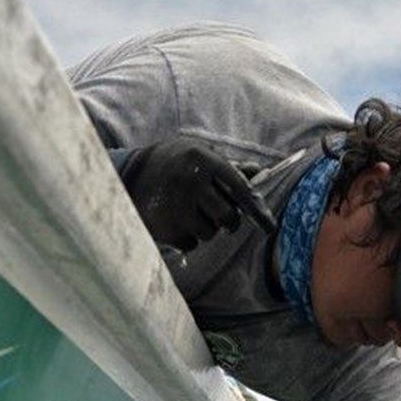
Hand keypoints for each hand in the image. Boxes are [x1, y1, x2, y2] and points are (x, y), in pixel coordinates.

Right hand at [121, 138, 275, 251]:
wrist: (131, 176)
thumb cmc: (175, 164)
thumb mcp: (199, 156)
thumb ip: (229, 167)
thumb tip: (259, 173)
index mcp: (204, 160)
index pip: (239, 189)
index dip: (256, 209)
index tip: (270, 227)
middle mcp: (191, 182)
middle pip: (228, 218)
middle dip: (227, 221)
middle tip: (216, 213)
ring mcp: (177, 206)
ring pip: (210, 233)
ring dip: (205, 229)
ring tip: (189, 212)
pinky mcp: (167, 228)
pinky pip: (192, 244)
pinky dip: (188, 238)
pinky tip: (175, 221)